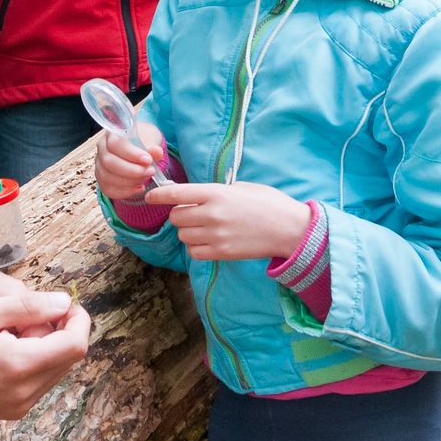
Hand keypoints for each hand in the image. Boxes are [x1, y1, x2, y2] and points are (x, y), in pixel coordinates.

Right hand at [0, 292, 90, 421]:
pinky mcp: (13, 410)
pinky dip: (36, 363)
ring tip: (18, 333)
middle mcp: (26, 390)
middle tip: (38, 314)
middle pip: (69, 358)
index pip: (75, 344)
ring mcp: (20, 404)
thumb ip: (28, 306)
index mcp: (20, 364)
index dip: (78, 320)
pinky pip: (39, 383)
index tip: (66, 305)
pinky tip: (11, 350)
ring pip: (56, 371)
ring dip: (49, 348)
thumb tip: (63, 302)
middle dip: (62, 332)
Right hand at [94, 121, 165, 201]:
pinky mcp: (102, 180)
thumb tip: (156, 152)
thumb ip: (152, 145)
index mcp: (111, 134)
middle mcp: (102, 149)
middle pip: (109, 162)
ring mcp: (100, 165)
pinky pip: (108, 190)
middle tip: (150, 171)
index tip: (148, 160)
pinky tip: (139, 187)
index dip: (131, 154)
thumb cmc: (143, 140)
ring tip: (145, 178)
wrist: (140, 148)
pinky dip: (125, 192)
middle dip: (131, 171)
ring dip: (129, 182)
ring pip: (107, 177)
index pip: (115, 144)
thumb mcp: (151, 137)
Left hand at [142, 182, 310, 260]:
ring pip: (183, 235)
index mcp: (216, 193)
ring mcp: (215, 235)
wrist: (290, 229)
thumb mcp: (242, 187)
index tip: (150, 197)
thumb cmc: (269, 203)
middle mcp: (212, 214)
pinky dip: (196, 247)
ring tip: (204, 228)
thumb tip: (197, 196)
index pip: (176, 194)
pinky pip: (194, 252)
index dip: (159, 196)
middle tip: (192, 213)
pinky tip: (208, 242)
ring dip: (188, 232)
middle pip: (176, 217)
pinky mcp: (222, 253)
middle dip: (180, 215)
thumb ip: (217, 191)